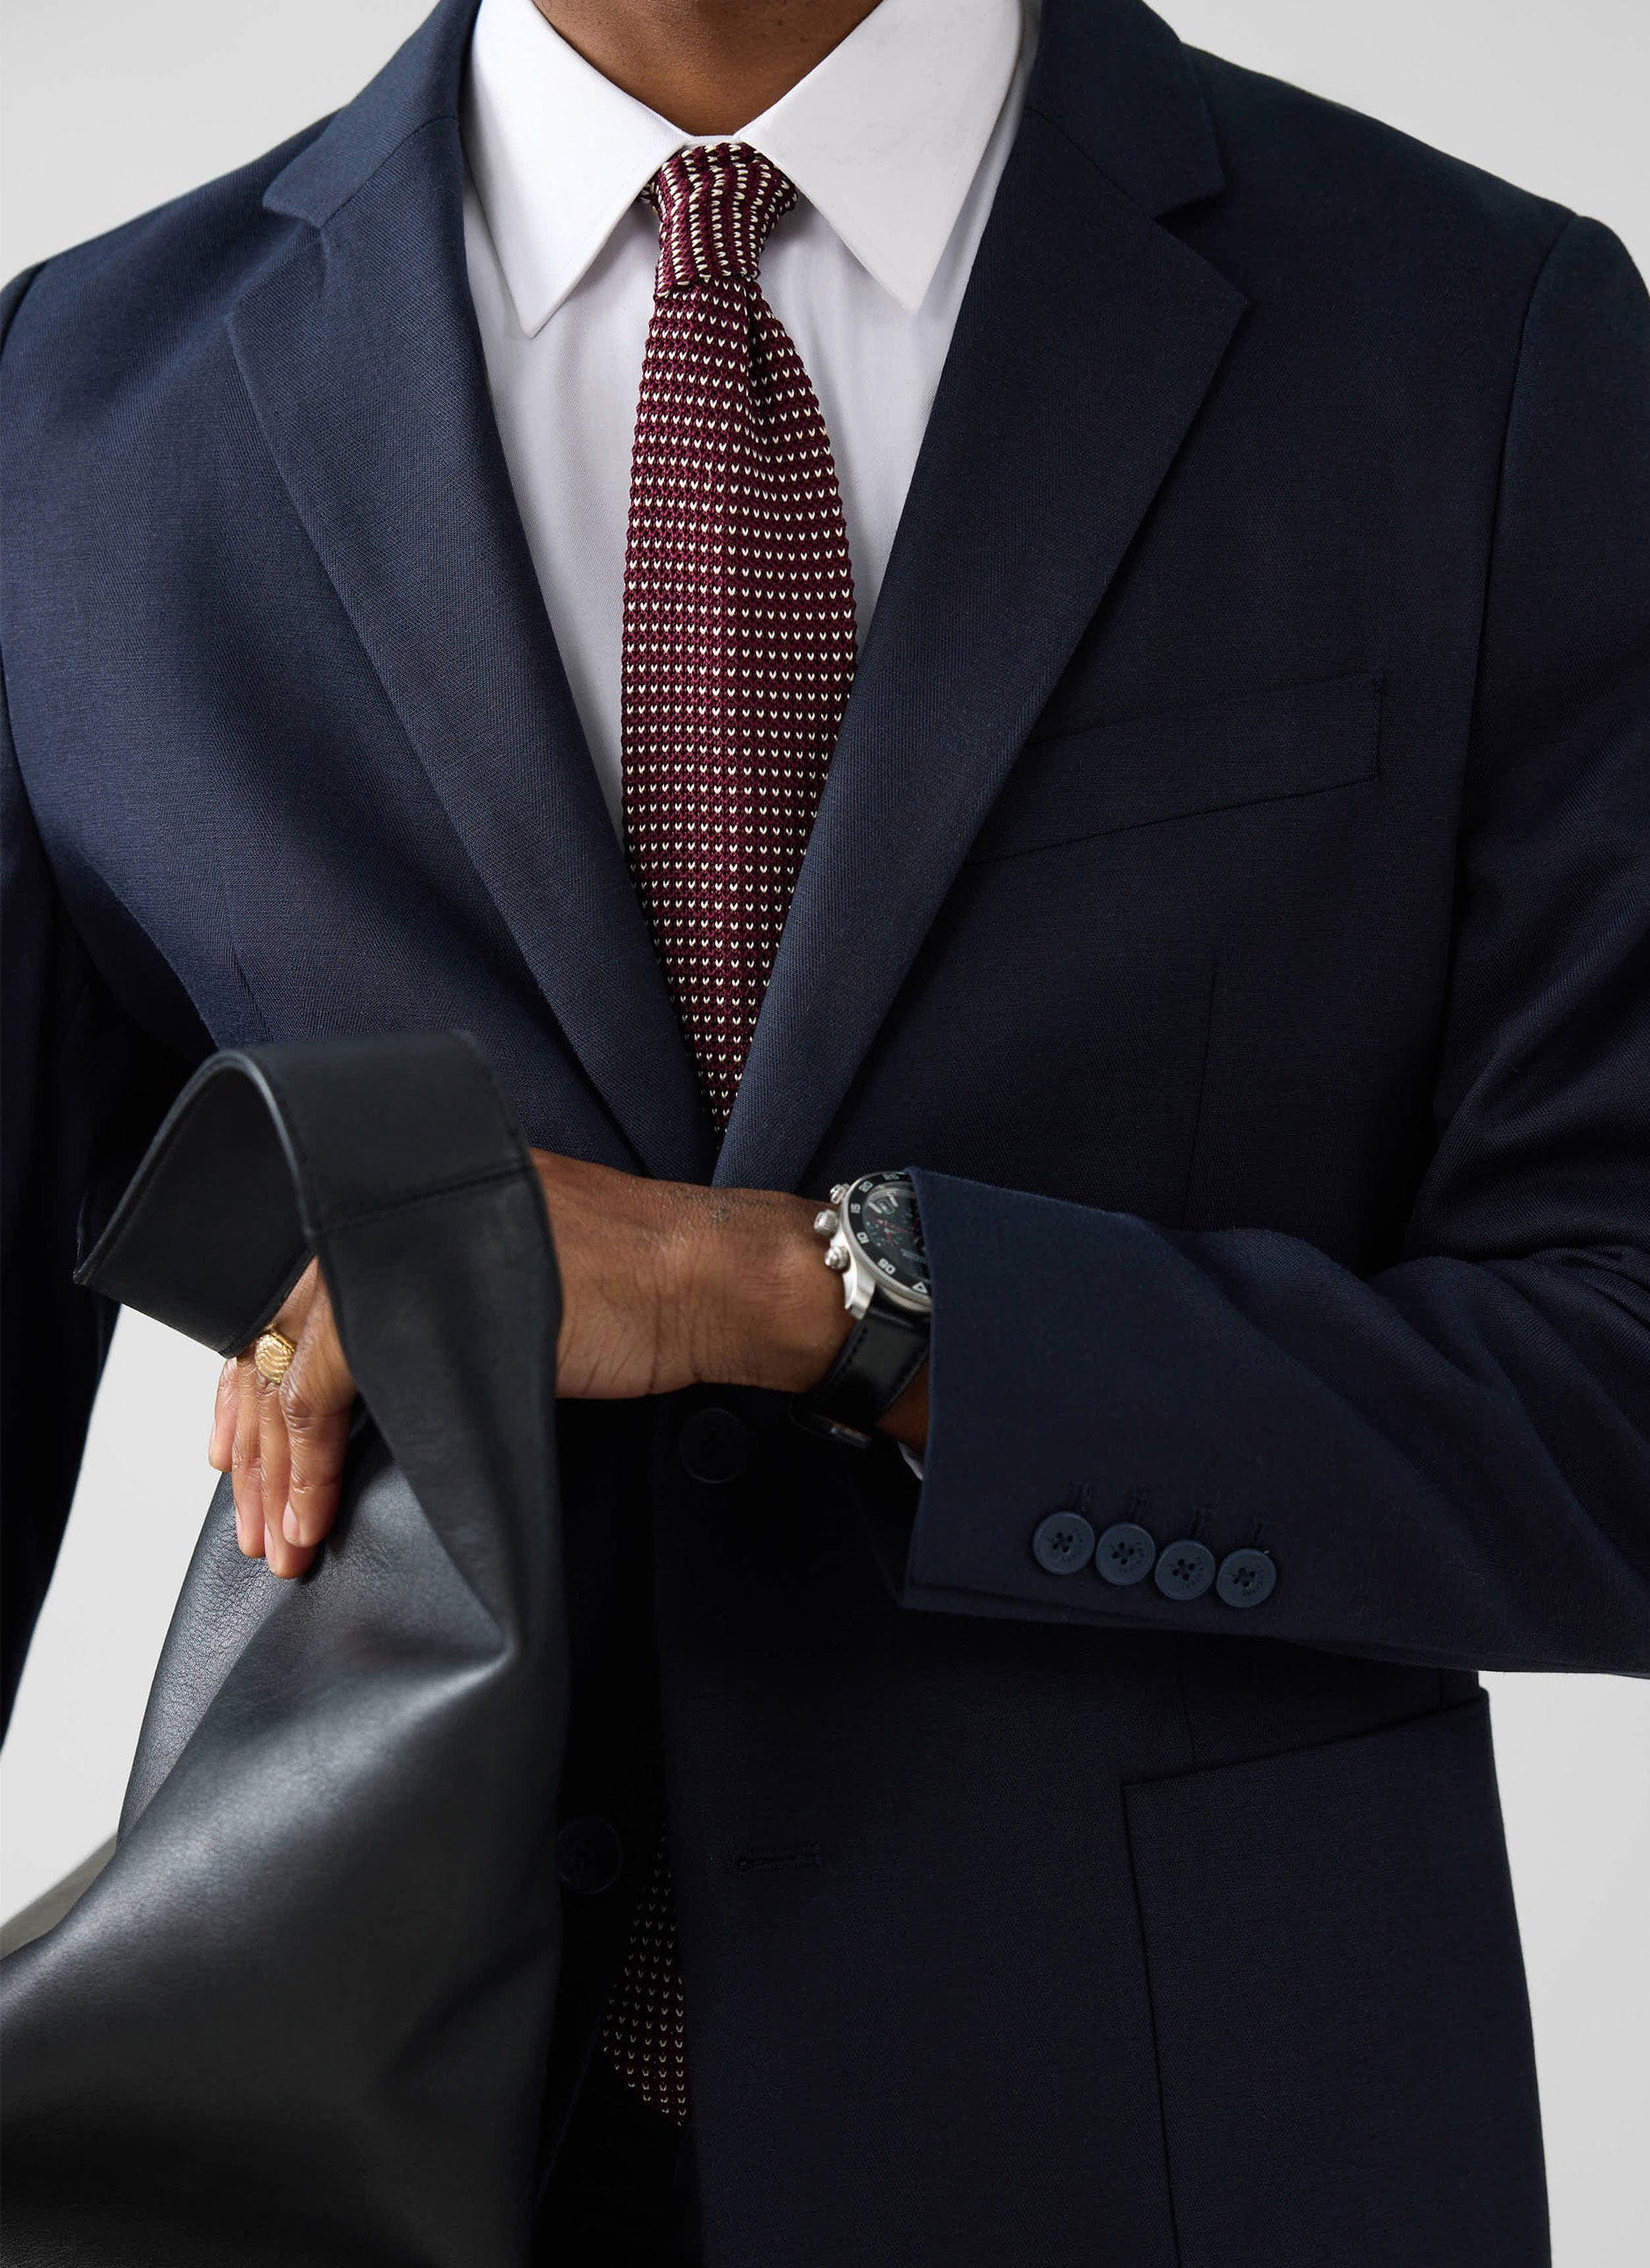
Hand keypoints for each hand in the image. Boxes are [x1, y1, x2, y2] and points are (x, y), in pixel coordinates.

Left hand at [208, 1152, 922, 1576]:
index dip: (252, 1379)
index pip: (291, 1291)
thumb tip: (363, 1394)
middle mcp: (390, 1207)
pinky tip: (312, 1513)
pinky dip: (311, 1459)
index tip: (237, 1452)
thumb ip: (426, 1313)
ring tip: (278, 1537)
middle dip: (251, 1440)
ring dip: (274, 1464)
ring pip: (290, 1360)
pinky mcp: (422, 1291)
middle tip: (252, 1519)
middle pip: (275, 1326)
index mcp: (404, 1199)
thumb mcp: (503, 1286)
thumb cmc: (636, 1290)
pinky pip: (329, 1383)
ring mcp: (403, 1243)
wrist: (706, 1282)